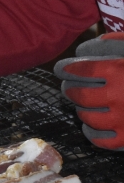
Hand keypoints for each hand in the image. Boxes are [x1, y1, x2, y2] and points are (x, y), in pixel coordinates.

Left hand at [54, 32, 123, 149]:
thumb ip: (122, 42)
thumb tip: (99, 43)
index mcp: (120, 72)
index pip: (82, 71)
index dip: (69, 70)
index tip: (63, 69)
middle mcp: (119, 97)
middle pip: (80, 95)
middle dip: (70, 90)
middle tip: (68, 88)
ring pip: (87, 117)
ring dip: (81, 110)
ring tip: (81, 105)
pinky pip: (101, 140)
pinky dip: (91, 133)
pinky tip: (90, 126)